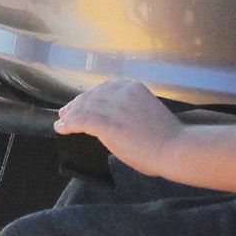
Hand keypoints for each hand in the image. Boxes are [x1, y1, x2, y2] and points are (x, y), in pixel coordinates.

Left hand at [55, 80, 179, 174]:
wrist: (174, 148)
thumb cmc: (167, 137)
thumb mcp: (147, 111)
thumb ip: (129, 109)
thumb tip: (114, 118)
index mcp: (133, 87)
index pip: (104, 89)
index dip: (88, 96)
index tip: (80, 103)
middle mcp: (121, 92)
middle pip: (91, 96)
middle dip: (76, 104)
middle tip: (65, 112)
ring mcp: (113, 107)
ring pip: (84, 108)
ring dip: (69, 115)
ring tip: (61, 122)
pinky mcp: (107, 123)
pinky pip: (81, 121)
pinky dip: (68, 124)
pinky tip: (61, 128)